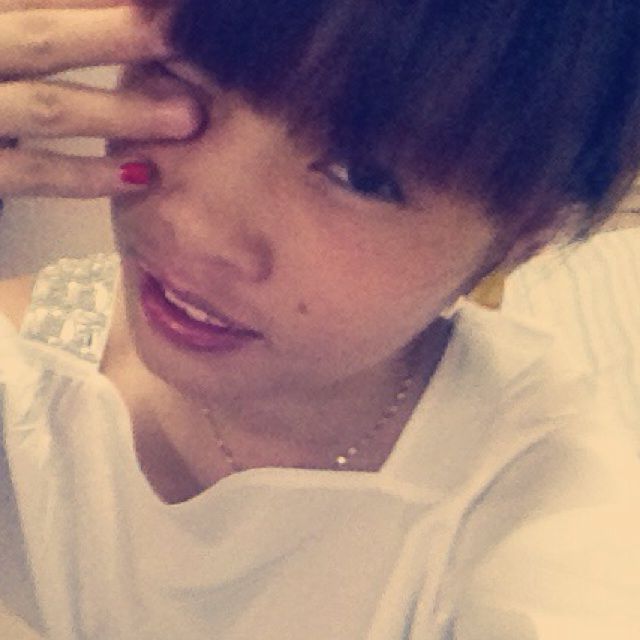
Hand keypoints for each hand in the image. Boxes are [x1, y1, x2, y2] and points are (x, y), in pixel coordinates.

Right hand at [0, 0, 199, 197]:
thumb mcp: (9, 44)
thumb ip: (40, 20)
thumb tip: (130, 9)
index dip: (103, 0)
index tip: (168, 1)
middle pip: (43, 37)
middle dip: (120, 35)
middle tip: (183, 35)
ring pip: (46, 107)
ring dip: (121, 111)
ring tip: (188, 117)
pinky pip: (32, 173)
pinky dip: (87, 174)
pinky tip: (140, 175)